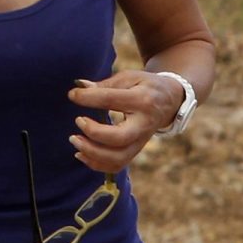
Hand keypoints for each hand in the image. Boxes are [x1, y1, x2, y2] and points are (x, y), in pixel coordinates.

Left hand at [66, 69, 183, 171]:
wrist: (170, 101)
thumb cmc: (145, 86)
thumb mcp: (130, 77)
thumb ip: (105, 85)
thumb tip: (79, 88)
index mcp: (142, 100)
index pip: (111, 100)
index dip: (87, 98)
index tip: (72, 95)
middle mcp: (144, 124)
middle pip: (119, 138)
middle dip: (93, 133)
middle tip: (78, 121)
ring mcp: (141, 140)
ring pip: (118, 158)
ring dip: (92, 152)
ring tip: (75, 140)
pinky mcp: (136, 150)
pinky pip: (117, 165)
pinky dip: (96, 164)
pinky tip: (81, 153)